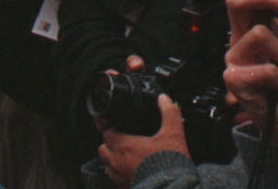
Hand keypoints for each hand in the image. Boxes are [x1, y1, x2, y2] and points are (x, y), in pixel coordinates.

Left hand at [97, 58, 188, 183]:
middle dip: (109, 144)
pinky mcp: (125, 188)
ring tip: (125, 156)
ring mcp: (120, 178)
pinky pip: (115, 180)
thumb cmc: (170, 163)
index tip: (113, 124)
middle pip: (103, 149)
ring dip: (112, 160)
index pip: (107, 132)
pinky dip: (119, 174)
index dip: (109, 127)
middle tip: (121, 140)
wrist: (174, 188)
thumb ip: (169, 114)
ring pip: (107, 166)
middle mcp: (117, 162)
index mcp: (124, 146)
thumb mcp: (173, 134)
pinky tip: (132, 170)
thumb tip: (164, 98)